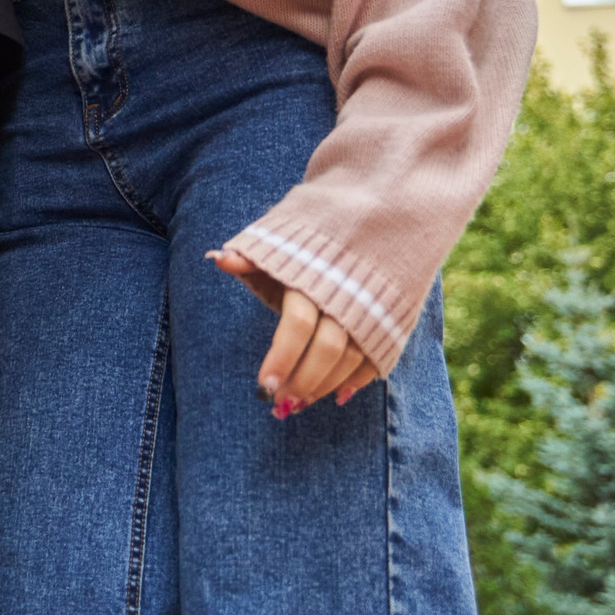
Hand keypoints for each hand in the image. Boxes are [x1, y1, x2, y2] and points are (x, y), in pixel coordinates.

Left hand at [208, 249, 382, 415]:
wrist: (388, 211)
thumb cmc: (321, 232)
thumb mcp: (286, 237)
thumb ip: (254, 256)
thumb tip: (219, 259)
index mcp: (316, 276)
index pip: (298, 325)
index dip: (281, 357)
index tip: (264, 385)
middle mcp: (349, 295)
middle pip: (328, 349)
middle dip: (303, 381)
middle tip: (281, 402)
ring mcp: (376, 309)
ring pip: (352, 359)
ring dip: (326, 386)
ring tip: (301, 400)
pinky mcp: (395, 319)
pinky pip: (378, 358)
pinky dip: (358, 381)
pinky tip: (339, 394)